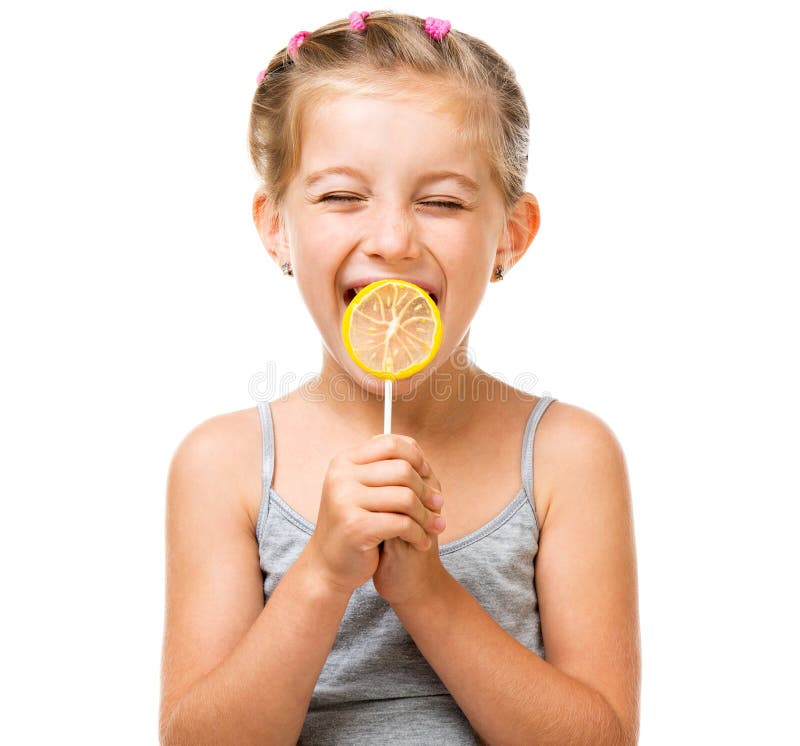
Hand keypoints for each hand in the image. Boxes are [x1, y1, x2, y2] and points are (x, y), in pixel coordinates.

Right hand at [304, 433, 445, 596]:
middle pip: (402, 469)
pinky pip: (402, 523)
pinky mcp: (355, 526)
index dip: (415, 456)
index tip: (427, 473)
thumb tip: (423, 458)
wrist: (329, 566)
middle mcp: (341, 476)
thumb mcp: (365, 490)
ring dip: (426, 515)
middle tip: (438, 506)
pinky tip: (422, 542)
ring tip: (434, 526)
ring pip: (406, 497)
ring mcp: (345, 500)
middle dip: (426, 489)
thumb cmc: (356, 525)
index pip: (389, 443)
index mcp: (345, 461)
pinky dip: (418, 534)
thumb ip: (387, 470)